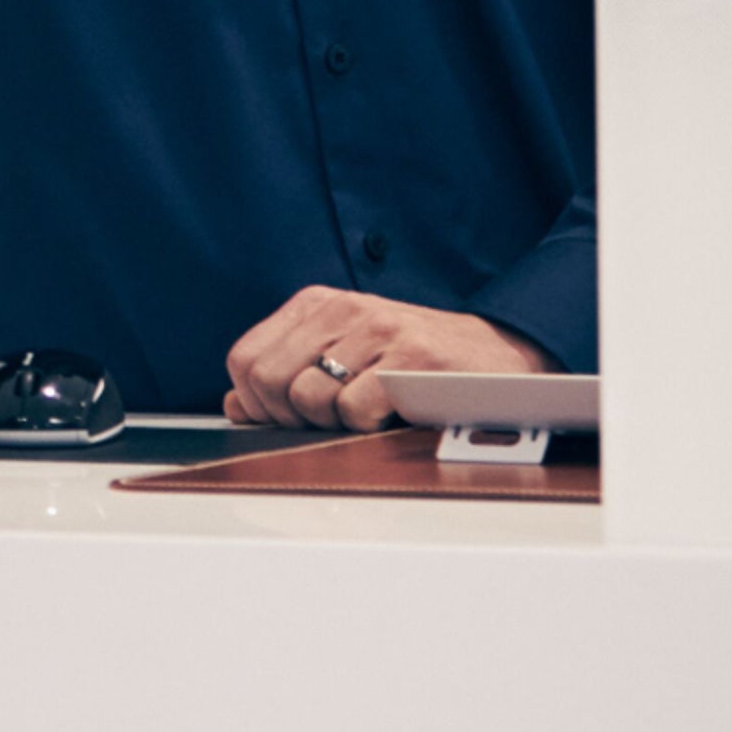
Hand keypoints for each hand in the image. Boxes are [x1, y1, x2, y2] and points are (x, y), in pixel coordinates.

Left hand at [224, 288, 550, 431]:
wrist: (495, 355)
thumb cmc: (412, 364)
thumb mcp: (342, 356)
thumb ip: (286, 375)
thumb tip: (236, 405)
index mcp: (316, 305)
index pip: (245, 359)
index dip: (257, 402)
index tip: (287, 417)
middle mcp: (342, 308)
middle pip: (268, 380)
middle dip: (290, 417)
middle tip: (329, 420)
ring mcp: (378, 330)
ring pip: (308, 396)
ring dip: (333, 423)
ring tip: (365, 414)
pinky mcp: (411, 357)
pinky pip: (354, 409)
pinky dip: (366, 426)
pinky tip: (389, 415)